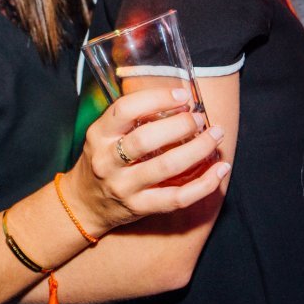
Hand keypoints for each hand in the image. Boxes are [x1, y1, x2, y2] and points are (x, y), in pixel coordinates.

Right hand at [68, 87, 227, 232]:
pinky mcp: (139, 207)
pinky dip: (203, 184)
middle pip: (146, 139)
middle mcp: (107, 160)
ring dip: (197, 150)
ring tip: (215, 136)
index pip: (125, 110)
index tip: (183, 96)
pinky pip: (177, 198)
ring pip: (166, 167)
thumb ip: (132, 120)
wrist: (83, 204)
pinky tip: (220, 170)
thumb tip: (178, 102)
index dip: (157, 99)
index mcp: (98, 135)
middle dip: (180, 125)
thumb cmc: (101, 161)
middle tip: (200, 118)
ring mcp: (123, 186)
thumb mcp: (104, 135)